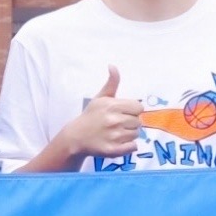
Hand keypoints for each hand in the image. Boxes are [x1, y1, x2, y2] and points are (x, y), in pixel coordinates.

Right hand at [27, 66, 142, 170]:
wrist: (76, 137)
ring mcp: (114, 136)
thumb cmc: (91, 116)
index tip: (124, 113)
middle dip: (130, 122)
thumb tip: (113, 66)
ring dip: (129, 134)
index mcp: (112, 106)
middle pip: (138, 122)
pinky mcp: (113, 150)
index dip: (133, 110)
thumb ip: (111, 83)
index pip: (138, 108)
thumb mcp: (100, 97)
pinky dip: (129, 146)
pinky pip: (133, 146)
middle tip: (118, 124)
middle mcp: (114, 120)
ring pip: (136, 134)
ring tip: (116, 133)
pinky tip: (119, 142)